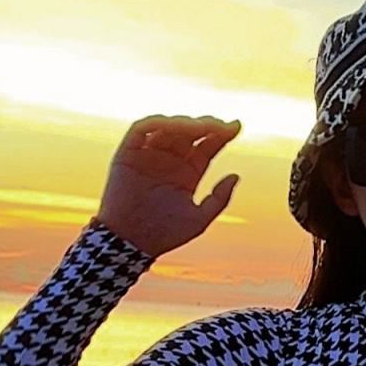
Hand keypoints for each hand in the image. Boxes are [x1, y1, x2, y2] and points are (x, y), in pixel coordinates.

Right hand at [95, 114, 241, 260]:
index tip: (236, 126)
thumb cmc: (164, 235)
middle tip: (219, 126)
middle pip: (191, 133)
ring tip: (201, 127)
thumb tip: (235, 175)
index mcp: (188, 173)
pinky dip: (159, 122)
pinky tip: (175, 125)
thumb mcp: (199, 219)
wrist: (131, 242)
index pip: (207, 146)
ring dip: (185, 123)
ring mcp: (149, 155)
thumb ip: (219, 199)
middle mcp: (170, 161)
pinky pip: (142, 129)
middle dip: (207, 125)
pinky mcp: (128, 153)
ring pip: (169, 127)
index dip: (222, 134)